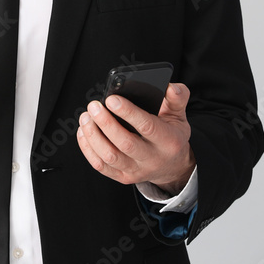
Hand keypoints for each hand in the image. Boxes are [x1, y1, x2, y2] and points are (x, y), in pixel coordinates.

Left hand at [76, 83, 195, 193]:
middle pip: (125, 143)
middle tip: (93, 106)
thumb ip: (177, 97)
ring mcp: (136, 170)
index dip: (128, 112)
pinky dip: (88, 148)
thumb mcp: (180, 115)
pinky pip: (101, 166)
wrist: (173, 166)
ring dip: (93, 135)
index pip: (147, 126)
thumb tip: (170, 86)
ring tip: (86, 117)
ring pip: (109, 156)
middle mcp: (152, 158)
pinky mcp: (123, 177)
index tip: (111, 99)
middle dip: (105, 123)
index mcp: (168, 140)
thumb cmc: (172, 135)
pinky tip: (83, 132)